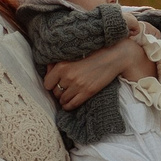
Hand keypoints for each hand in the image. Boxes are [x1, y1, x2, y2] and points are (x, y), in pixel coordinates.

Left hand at [41, 38, 155, 108]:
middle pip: (55, 93)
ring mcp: (78, 86)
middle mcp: (68, 77)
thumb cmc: (93, 54)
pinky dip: (68, 106)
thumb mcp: (73, 56)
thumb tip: (48, 70)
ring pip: (62, 100)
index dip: (51, 84)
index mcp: (62, 66)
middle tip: (63, 89)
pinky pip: (72, 105)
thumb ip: (58, 63)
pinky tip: (70, 103)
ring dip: (63, 99)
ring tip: (68, 96)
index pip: (47, 83)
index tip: (55, 84)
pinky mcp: (87, 92)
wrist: (113, 57)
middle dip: (58, 92)